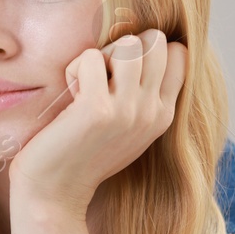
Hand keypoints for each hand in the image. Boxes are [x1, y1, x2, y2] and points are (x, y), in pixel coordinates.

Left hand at [9, 28, 187, 216]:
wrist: (55, 192)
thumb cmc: (83, 154)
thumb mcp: (127, 126)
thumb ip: (142, 93)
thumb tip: (143, 44)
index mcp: (164, 114)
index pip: (179, 54)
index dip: (147, 51)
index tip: (121, 73)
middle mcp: (152, 112)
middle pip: (155, 41)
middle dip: (125, 47)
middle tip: (102, 75)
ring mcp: (128, 111)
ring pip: (129, 43)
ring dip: (102, 55)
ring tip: (87, 83)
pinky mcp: (97, 109)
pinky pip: (91, 57)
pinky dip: (75, 68)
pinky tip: (70, 95)